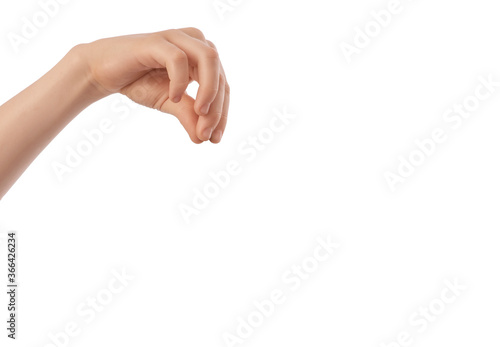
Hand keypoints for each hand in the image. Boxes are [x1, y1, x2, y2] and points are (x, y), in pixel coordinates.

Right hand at [82, 28, 229, 143]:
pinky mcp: (157, 41)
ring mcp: (177, 38)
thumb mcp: (169, 103)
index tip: (215, 139)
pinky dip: (180, 81)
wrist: (103, 71)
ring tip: (199, 114)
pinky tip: (173, 96)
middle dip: (216, 108)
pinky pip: (178, 59)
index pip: (223, 86)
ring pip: (209, 59)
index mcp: (202, 58)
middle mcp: (195, 43)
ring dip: (208, 90)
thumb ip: (189, 116)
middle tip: (206, 134)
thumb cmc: (140, 82)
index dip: (221, 114)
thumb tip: (203, 139)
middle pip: (220, 75)